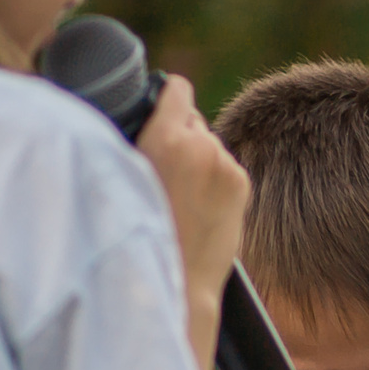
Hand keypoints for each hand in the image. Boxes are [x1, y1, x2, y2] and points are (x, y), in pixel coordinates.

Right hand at [137, 74, 247, 305]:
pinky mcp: (242, 183)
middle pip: (193, 120)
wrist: (179, 280)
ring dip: (199, 160)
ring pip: (209, 145)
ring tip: (181, 197)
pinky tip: (199, 206)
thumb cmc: (143, 235)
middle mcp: (202, 144)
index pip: (177, 89)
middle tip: (164, 171)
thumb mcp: (127, 178)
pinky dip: (214, 179)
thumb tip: (154, 122)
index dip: (167, 98)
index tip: (159, 109)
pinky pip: (225, 167)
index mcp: (167, 138)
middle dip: (180, 136)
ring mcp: (226, 164)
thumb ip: (144, 142)